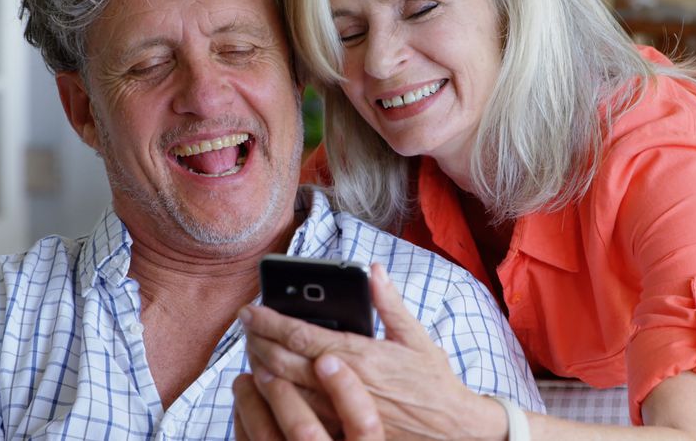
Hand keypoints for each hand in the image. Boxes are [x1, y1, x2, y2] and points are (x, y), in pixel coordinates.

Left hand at [240, 263, 501, 438]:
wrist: (451, 431)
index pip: (301, 335)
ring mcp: (338, 413)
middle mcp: (344, 384)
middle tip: (244, 326)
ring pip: (284, 390)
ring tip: (251, 350)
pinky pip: (296, 414)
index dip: (269, 321)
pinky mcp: (339, 432)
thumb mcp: (416, 338)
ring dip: (261, 368)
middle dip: (256, 341)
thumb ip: (389, 303)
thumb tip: (374, 271)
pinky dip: (275, 398)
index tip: (250, 309)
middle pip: (282, 362)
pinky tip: (268, 386)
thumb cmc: (434, 384)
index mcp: (360, 355)